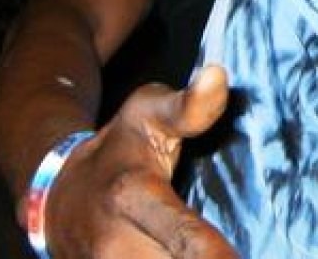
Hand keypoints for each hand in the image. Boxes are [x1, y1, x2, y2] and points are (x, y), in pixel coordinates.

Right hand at [37, 66, 237, 258]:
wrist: (57, 197)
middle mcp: (116, 246)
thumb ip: (188, 105)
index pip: (184, 236)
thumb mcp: (148, 114)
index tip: (239, 258)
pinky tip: (203, 255)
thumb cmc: (118, 150)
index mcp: (133, 196)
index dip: (215, 256)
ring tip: (226, 250)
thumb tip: (218, 76)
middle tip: (259, 248)